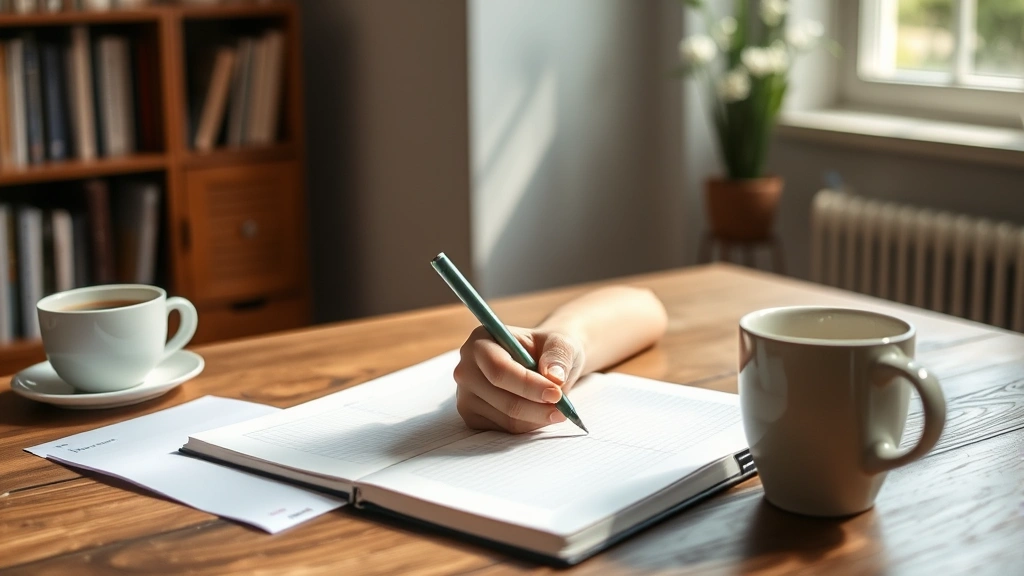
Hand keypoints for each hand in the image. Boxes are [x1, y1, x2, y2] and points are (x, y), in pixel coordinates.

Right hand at [453, 326, 585, 432]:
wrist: (543, 364)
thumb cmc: (549, 351)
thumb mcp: (561, 344)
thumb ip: (559, 356)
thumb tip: (554, 376)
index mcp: (481, 341)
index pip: (498, 369)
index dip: (528, 385)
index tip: (556, 394)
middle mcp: (466, 367)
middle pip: (501, 398)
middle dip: (537, 407)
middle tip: (564, 409)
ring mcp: (465, 394)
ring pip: (506, 418)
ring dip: (537, 418)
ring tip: (555, 408)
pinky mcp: (471, 416)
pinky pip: (504, 430)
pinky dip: (527, 426)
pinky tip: (537, 411)